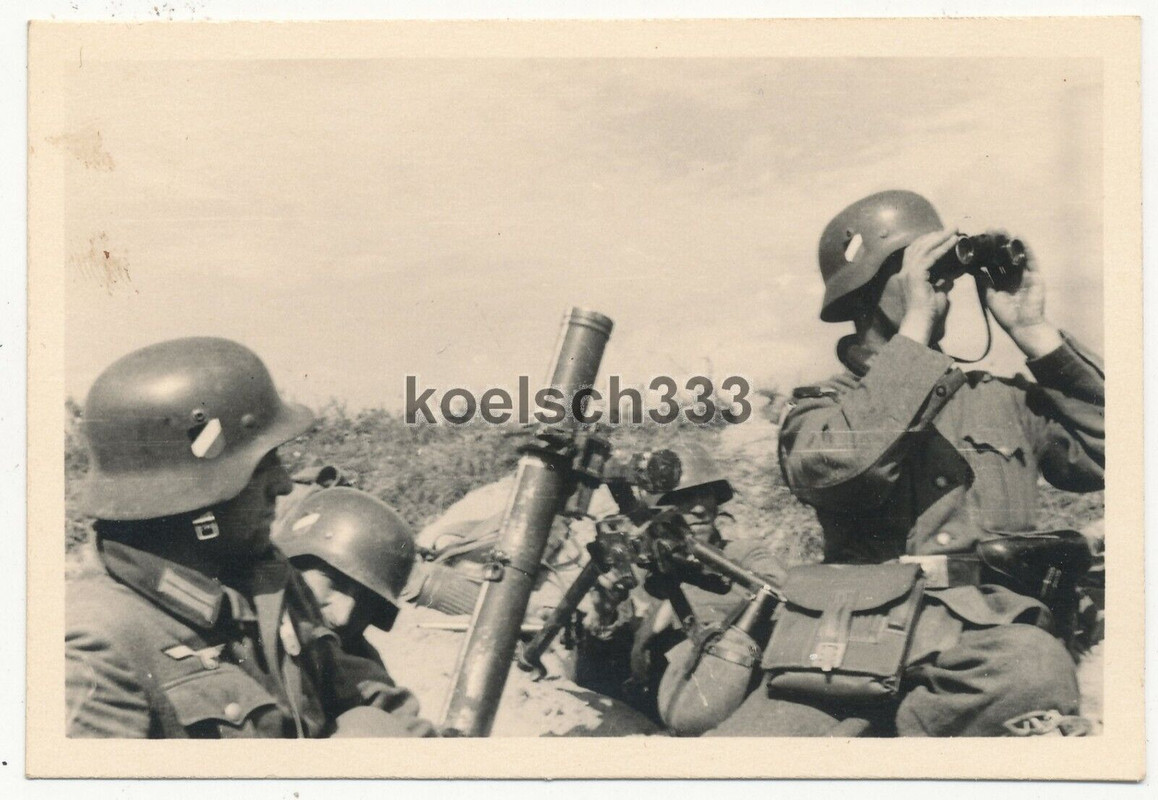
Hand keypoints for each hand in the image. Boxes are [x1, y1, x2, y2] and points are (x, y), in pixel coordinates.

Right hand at [897, 229, 959, 344]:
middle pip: (918, 245)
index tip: (942, 235)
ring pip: (924, 248)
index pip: (915, 252)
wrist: (921, 323)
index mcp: (908, 275)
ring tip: (954, 230)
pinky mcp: (915, 275)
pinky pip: (930, 256)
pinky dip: (942, 247)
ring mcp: (908, 272)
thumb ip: (942, 282)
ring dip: (940, 237)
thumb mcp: (938, 293)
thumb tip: (951, 276)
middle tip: (951, 228)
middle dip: (935, 235)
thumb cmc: (928, 312)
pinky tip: (953, 242)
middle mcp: (905, 271)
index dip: (928, 241)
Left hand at [982, 240, 1062, 358]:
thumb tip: (973, 268)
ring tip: (1000, 230)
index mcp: (1000, 281)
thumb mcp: (990, 296)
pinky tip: (1018, 237)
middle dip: (995, 243)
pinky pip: (1029, 258)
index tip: (974, 242)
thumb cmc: (1006, 315)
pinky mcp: (1035, 274)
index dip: (983, 253)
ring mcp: (1023, 274)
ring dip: (1008, 242)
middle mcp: (1011, 275)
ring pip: (1015, 254)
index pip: (990, 263)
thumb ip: (984, 281)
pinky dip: (1024, 248)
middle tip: (986, 230)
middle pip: (1002, 255)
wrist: (1023, 325)